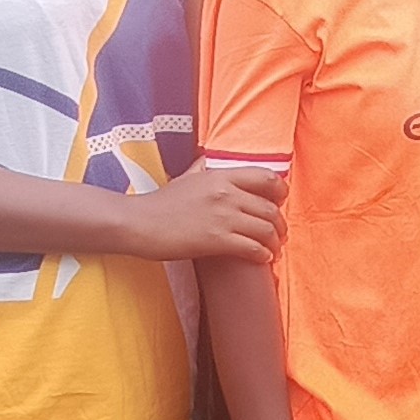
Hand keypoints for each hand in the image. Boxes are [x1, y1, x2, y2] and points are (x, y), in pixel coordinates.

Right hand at [131, 164, 284, 263]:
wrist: (139, 223)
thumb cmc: (159, 203)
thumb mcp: (184, 178)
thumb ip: (199, 169)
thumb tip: (205, 159)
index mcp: (220, 176)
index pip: (266, 177)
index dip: (280, 191)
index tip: (280, 202)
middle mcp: (226, 193)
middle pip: (270, 208)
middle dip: (280, 225)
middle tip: (279, 235)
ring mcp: (222, 216)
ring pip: (266, 229)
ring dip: (275, 242)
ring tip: (273, 250)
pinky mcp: (216, 240)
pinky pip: (252, 248)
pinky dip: (263, 255)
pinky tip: (263, 259)